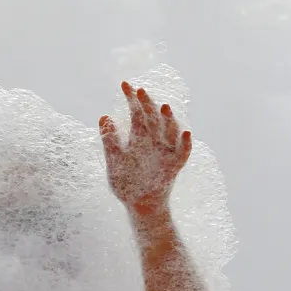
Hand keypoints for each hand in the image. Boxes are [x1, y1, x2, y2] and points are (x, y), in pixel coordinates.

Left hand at [100, 82, 192, 215]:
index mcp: (139, 137)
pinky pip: (182, 153)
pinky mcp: (174, 165)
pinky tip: (186, 133)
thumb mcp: (114, 161)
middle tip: (140, 90)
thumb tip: (103, 116)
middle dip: (147, 103)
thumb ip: (110, 140)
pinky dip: (185, 144)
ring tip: (164, 107)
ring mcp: (166, 151)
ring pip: (170, 131)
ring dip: (168, 119)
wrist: (139, 206)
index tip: (124, 84)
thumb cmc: (126, 183)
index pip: (136, 113)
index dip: (131, 99)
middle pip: (152, 118)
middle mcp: (154, 141)